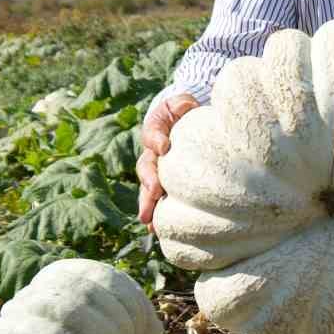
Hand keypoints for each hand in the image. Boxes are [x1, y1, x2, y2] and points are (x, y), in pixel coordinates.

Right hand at [136, 94, 200, 223]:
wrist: (186, 124)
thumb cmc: (185, 112)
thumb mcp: (182, 102)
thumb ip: (182, 103)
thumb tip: (187, 106)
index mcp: (156, 131)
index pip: (153, 134)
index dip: (156, 139)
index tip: (164, 147)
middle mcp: (153, 154)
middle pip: (146, 169)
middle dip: (149, 182)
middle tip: (153, 194)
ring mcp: (157, 170)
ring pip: (149, 189)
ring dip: (148, 204)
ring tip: (149, 221)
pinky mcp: (165, 185)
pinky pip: (159, 201)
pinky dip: (158, 216)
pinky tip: (157, 231)